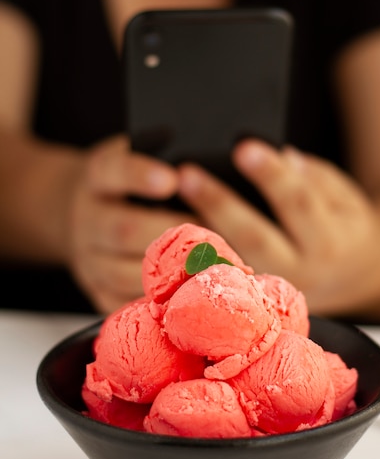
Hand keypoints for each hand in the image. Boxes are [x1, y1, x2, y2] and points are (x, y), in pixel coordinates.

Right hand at [65, 135, 193, 313]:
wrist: (92, 210)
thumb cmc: (135, 181)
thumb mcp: (144, 154)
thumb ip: (168, 156)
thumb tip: (205, 172)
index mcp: (98, 176)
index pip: (111, 170)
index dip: (140, 176)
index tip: (172, 179)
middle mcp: (88, 218)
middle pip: (122, 230)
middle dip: (171, 234)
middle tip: (212, 234)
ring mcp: (88, 258)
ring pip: (122, 273)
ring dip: (168, 273)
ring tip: (207, 267)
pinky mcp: (96, 289)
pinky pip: (122, 304)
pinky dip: (154, 302)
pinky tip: (185, 295)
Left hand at [178, 139, 379, 314]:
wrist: (348, 275)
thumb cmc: (340, 226)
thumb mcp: (343, 198)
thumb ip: (315, 178)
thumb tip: (285, 156)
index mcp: (328, 242)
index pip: (298, 202)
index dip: (271, 175)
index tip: (243, 146)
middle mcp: (299, 272)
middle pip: (254, 238)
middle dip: (219, 204)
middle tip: (187, 174)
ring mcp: (270, 290)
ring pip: (226, 264)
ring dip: (193, 234)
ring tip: (165, 205)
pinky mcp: (250, 299)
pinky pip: (214, 281)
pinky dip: (188, 260)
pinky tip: (164, 235)